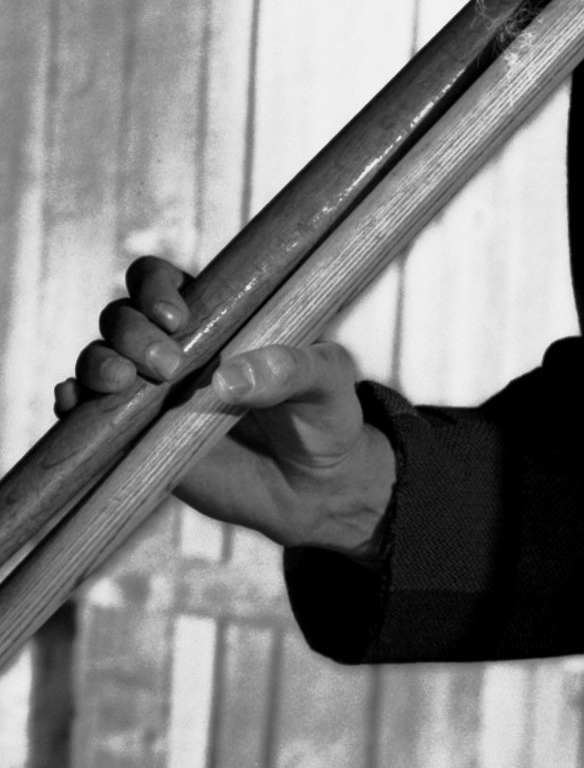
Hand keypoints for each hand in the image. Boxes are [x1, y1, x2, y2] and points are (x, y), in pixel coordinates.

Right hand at [56, 256, 395, 553]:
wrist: (314, 487)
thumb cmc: (324, 416)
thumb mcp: (326, 383)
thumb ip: (290, 370)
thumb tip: (226, 378)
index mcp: (215, 316)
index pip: (160, 281)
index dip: (155, 288)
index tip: (178, 319)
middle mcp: (172, 348)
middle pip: (120, 317)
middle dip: (131, 333)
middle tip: (168, 366)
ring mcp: (149, 394)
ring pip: (98, 359)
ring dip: (98, 364)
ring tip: (123, 384)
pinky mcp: (135, 439)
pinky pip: (88, 414)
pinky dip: (73, 403)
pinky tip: (75, 404)